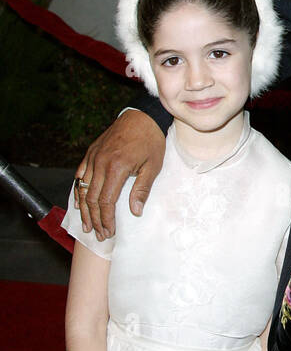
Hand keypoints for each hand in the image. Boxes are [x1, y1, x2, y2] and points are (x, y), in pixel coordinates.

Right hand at [74, 110, 164, 239]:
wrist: (143, 116)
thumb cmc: (151, 141)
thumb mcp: (153, 166)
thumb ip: (142, 189)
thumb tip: (135, 211)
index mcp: (116, 168)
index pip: (106, 201)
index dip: (106, 219)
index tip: (109, 232)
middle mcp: (101, 163)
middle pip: (92, 198)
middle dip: (95, 219)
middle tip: (98, 234)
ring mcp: (93, 157)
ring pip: (83, 188)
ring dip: (84, 209)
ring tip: (86, 225)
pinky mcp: (91, 152)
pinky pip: (80, 174)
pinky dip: (78, 190)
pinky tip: (78, 203)